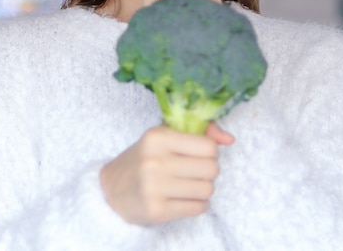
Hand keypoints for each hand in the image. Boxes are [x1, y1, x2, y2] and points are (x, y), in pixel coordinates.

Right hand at [99, 124, 233, 224]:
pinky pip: (197, 208)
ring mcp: (155, 187)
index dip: (209, 151)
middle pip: (212, 169)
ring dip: (203, 189)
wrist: (112, 190)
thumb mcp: (166, 136)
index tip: (198, 154)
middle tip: (195, 171)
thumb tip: (230, 139)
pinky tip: (184, 199)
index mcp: (158, 136)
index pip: (208, 146)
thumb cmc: (145, 158)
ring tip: (190, 186)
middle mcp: (155, 160)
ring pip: (207, 190)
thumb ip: (200, 131)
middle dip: (208, 172)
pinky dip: (197, 205)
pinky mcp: (157, 211)